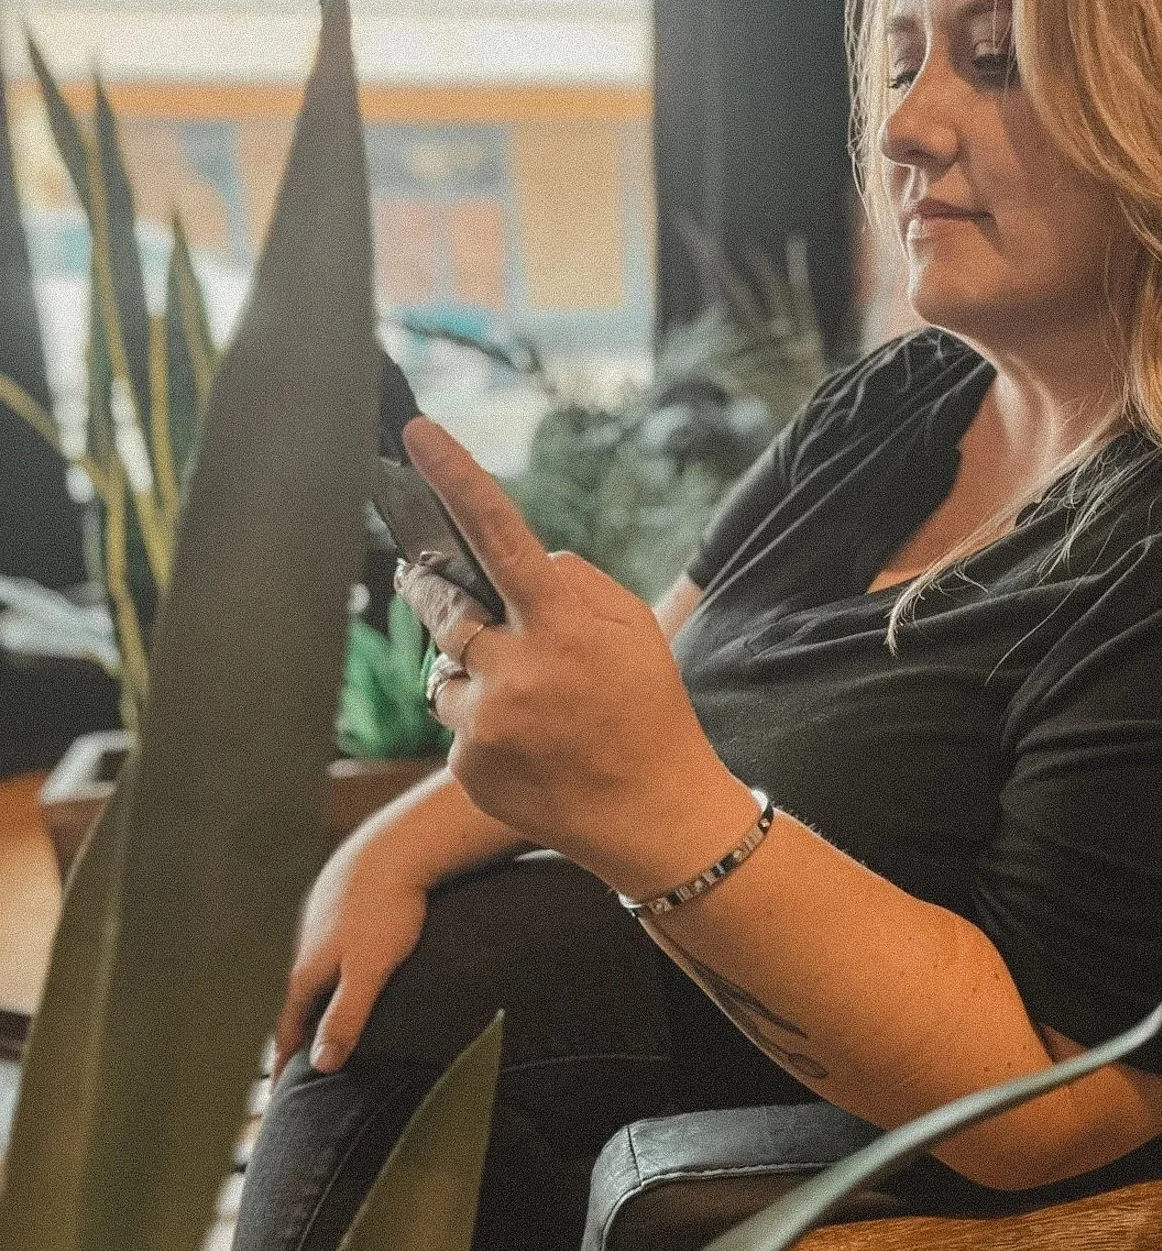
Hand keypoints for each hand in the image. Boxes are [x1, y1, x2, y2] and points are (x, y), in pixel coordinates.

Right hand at [273, 843, 428, 1079]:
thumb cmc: (386, 909)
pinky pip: (331, 940)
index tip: (277, 1090)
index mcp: (308, 971)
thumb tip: (321, 1064)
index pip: (290, 1027)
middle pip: (299, 997)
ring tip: (322, 1013)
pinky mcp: (339, 899)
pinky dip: (332, 962)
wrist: (396, 845)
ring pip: (315, 966)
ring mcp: (320, 919)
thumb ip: (346, 1017)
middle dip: (299, 1027)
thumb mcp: (369, 972)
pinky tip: (346, 960)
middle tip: (299, 1058)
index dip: (285, 1060)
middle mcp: (306, 945)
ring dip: (315, 993)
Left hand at [393, 419, 754, 893]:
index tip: (417, 433)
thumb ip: (575, 582)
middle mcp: (516, 670)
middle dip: (433, 591)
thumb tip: (519, 562)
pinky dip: (482, 726)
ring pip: (442, 672)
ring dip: (469, 672)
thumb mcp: (637, 628)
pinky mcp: (468, 767)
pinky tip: (528, 747)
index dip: (456, 478)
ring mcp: (487, 723)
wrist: (656, 817)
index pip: (500, 534)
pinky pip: (455, 724)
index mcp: (562, 625)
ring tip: (527, 704)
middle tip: (435, 584)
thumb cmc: (649, 711)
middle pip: (441, 606)